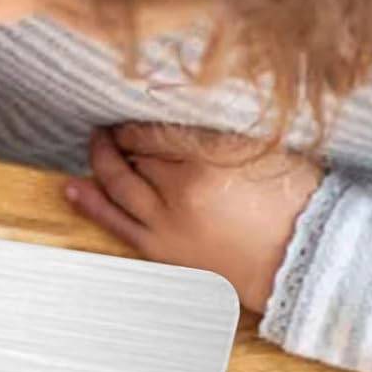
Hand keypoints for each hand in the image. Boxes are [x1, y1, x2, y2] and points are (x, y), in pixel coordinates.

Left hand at [65, 123, 323, 312]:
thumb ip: (212, 132)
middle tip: (110, 124)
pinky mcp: (160, 250)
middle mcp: (180, 190)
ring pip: (118, 184)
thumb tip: (170, 114)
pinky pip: (115, 222)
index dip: (137, 121)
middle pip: (134, 154)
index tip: (132, 115)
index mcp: (208, 158)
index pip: (154, 130)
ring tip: (95, 144)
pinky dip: (90, 202)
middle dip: (118, 138)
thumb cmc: (291, 198)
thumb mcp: (259, 148)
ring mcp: (166, 223)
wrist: (299, 258)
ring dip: (101, 161)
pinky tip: (72, 187)